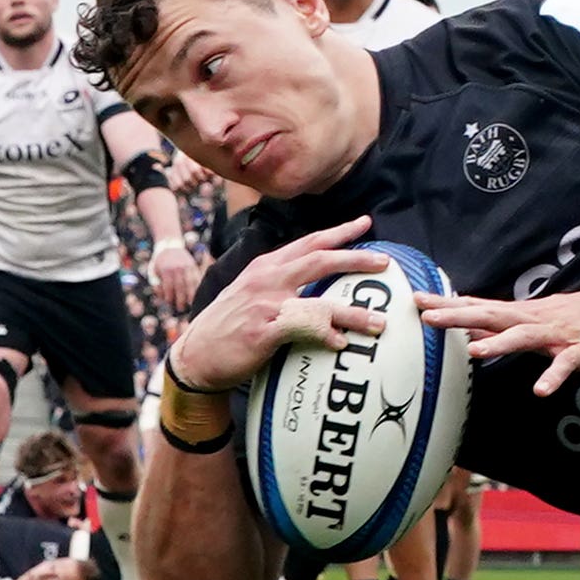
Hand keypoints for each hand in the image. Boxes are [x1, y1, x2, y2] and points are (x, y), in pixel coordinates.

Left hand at [147, 235, 201, 313]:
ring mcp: (187, 267)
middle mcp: (178, 268)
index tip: (169, 302)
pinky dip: (197, 287)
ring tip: (191, 303)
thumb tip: (162, 296)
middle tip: (181, 308)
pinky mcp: (193, 266)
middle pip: (181, 287)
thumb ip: (157, 284)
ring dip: (192, 295)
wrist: (169, 246)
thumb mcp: (154, 271)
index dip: (169, 297)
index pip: (169, 287)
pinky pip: (197, 278)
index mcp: (166, 270)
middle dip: (181, 299)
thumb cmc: (159, 263)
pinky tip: (197, 294)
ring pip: (191, 283)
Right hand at [165, 214, 389, 392]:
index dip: (339, 232)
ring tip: (379, 321)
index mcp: (266, 267)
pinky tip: (340, 343)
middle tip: (385, 262)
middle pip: (320, 260)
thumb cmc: (228, 326)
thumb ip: (281, 283)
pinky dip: (325, 335)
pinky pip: (303, 329)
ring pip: (320, 301)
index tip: (366, 223)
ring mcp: (265, 305)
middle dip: (356, 258)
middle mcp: (267, 280)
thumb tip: (318, 283)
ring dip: (353, 312)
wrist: (194, 356)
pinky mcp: (262, 332)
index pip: (308, 242)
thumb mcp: (251, 293)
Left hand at [420, 282, 579, 395]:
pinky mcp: (579, 350)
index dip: (448, 304)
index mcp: (521, 314)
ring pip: (524, 337)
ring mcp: (556, 335)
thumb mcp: (535, 320)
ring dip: (499, 344)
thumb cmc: (575, 317)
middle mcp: (534, 320)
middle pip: (492, 316)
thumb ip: (502, 329)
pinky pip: (564, 365)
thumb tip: (468, 336)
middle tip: (428, 317)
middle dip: (460, 317)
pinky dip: (553, 377)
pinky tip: (540, 391)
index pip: (478, 307)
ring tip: (474, 354)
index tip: (417, 300)